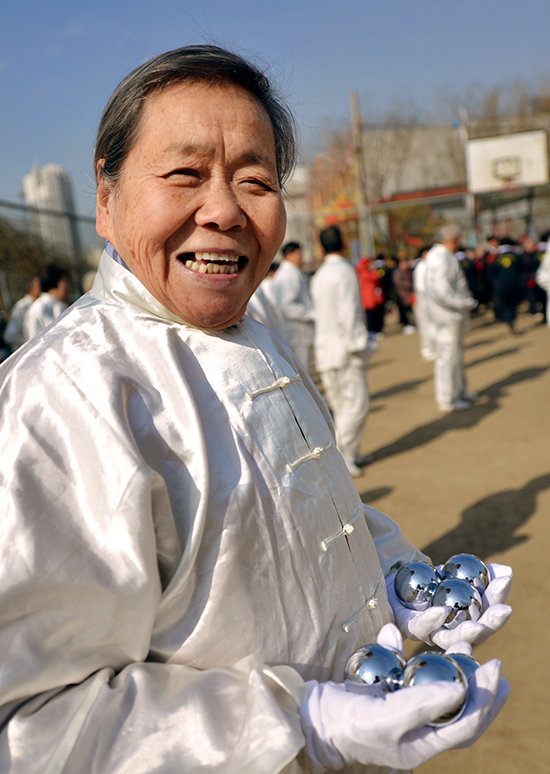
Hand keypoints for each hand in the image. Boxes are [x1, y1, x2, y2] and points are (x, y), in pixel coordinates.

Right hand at [299, 623, 507, 770]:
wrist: (308, 719)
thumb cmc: (345, 724)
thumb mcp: (386, 717)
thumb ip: (421, 704)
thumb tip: (459, 688)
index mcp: (420, 745)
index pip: (466, 725)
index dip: (486, 700)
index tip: (496, 668)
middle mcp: (415, 733)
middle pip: (458, 712)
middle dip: (479, 689)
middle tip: (493, 663)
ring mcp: (399, 714)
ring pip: (435, 693)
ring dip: (450, 670)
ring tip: (461, 647)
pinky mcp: (382, 696)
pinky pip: (402, 675)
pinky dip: (405, 655)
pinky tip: (397, 632)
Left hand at [386, 563, 512, 648]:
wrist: (393, 578)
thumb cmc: (429, 580)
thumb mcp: (456, 572)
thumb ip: (479, 573)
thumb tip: (506, 570)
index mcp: (467, 620)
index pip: (489, 613)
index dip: (499, 597)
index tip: (507, 580)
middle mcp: (450, 632)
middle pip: (475, 634)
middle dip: (492, 623)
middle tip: (505, 610)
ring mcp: (429, 632)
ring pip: (448, 638)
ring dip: (466, 633)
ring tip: (476, 627)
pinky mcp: (407, 625)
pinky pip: (419, 627)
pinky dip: (431, 620)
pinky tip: (440, 611)